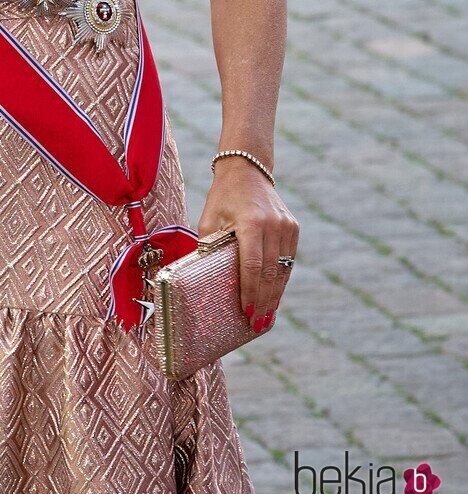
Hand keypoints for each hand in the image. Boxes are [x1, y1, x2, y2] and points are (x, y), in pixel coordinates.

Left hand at [196, 157, 297, 330]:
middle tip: (257, 323)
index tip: (247, 313)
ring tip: (266, 316)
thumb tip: (200, 278)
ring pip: (282, 269)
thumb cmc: (222, 197)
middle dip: (263, 301)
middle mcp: (273, 225)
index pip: (253, 266)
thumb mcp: (208, 219)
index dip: (251, 292)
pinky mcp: (293, 228)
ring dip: (274, 294)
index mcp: (252, 222)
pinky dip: (280, 279)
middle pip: (270, 272)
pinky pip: (287, 260)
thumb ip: (208, 247)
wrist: (247, 170)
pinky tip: (274, 295)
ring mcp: (287, 226)